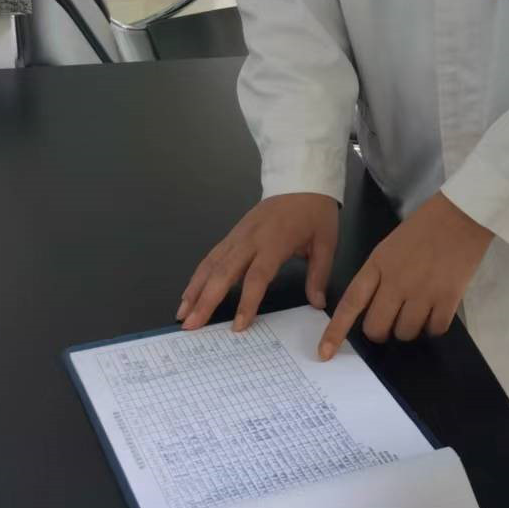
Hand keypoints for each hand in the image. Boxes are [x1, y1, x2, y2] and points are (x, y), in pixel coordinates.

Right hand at [177, 193, 338, 331]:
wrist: (301, 181)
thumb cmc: (315, 213)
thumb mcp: (326, 243)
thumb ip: (319, 275)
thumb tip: (317, 304)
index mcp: (275, 243)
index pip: (257, 277)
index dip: (247, 302)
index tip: (238, 326)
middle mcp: (250, 239)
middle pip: (223, 272)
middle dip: (205, 300)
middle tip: (192, 325)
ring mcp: (238, 235)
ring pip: (210, 264)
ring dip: (194, 289)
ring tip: (182, 313)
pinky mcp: (233, 234)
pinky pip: (211, 256)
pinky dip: (198, 275)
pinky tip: (190, 291)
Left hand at [317, 192, 492, 357]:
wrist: (461, 216)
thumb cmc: (424, 228)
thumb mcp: (389, 248)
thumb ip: (378, 277)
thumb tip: (375, 309)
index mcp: (377, 266)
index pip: (351, 304)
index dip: (336, 332)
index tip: (325, 353)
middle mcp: (396, 282)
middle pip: (377, 327)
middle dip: (381, 331)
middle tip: (391, 321)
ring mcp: (422, 292)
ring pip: (405, 333)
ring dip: (409, 328)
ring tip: (419, 309)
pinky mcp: (448, 298)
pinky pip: (434, 329)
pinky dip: (434, 326)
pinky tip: (436, 310)